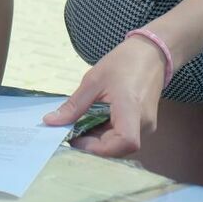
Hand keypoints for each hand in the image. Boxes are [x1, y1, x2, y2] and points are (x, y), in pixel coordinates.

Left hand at [42, 36, 165, 157]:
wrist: (151, 54)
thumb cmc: (123, 63)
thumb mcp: (93, 81)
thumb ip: (73, 106)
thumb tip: (51, 122)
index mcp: (132, 110)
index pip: (124, 143)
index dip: (99, 148)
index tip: (76, 138)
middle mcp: (144, 124)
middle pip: (118, 147)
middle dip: (92, 143)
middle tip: (71, 131)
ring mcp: (146, 126)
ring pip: (119, 144)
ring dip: (98, 138)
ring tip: (81, 122)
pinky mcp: (144, 125)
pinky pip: (123, 136)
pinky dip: (106, 133)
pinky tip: (95, 119)